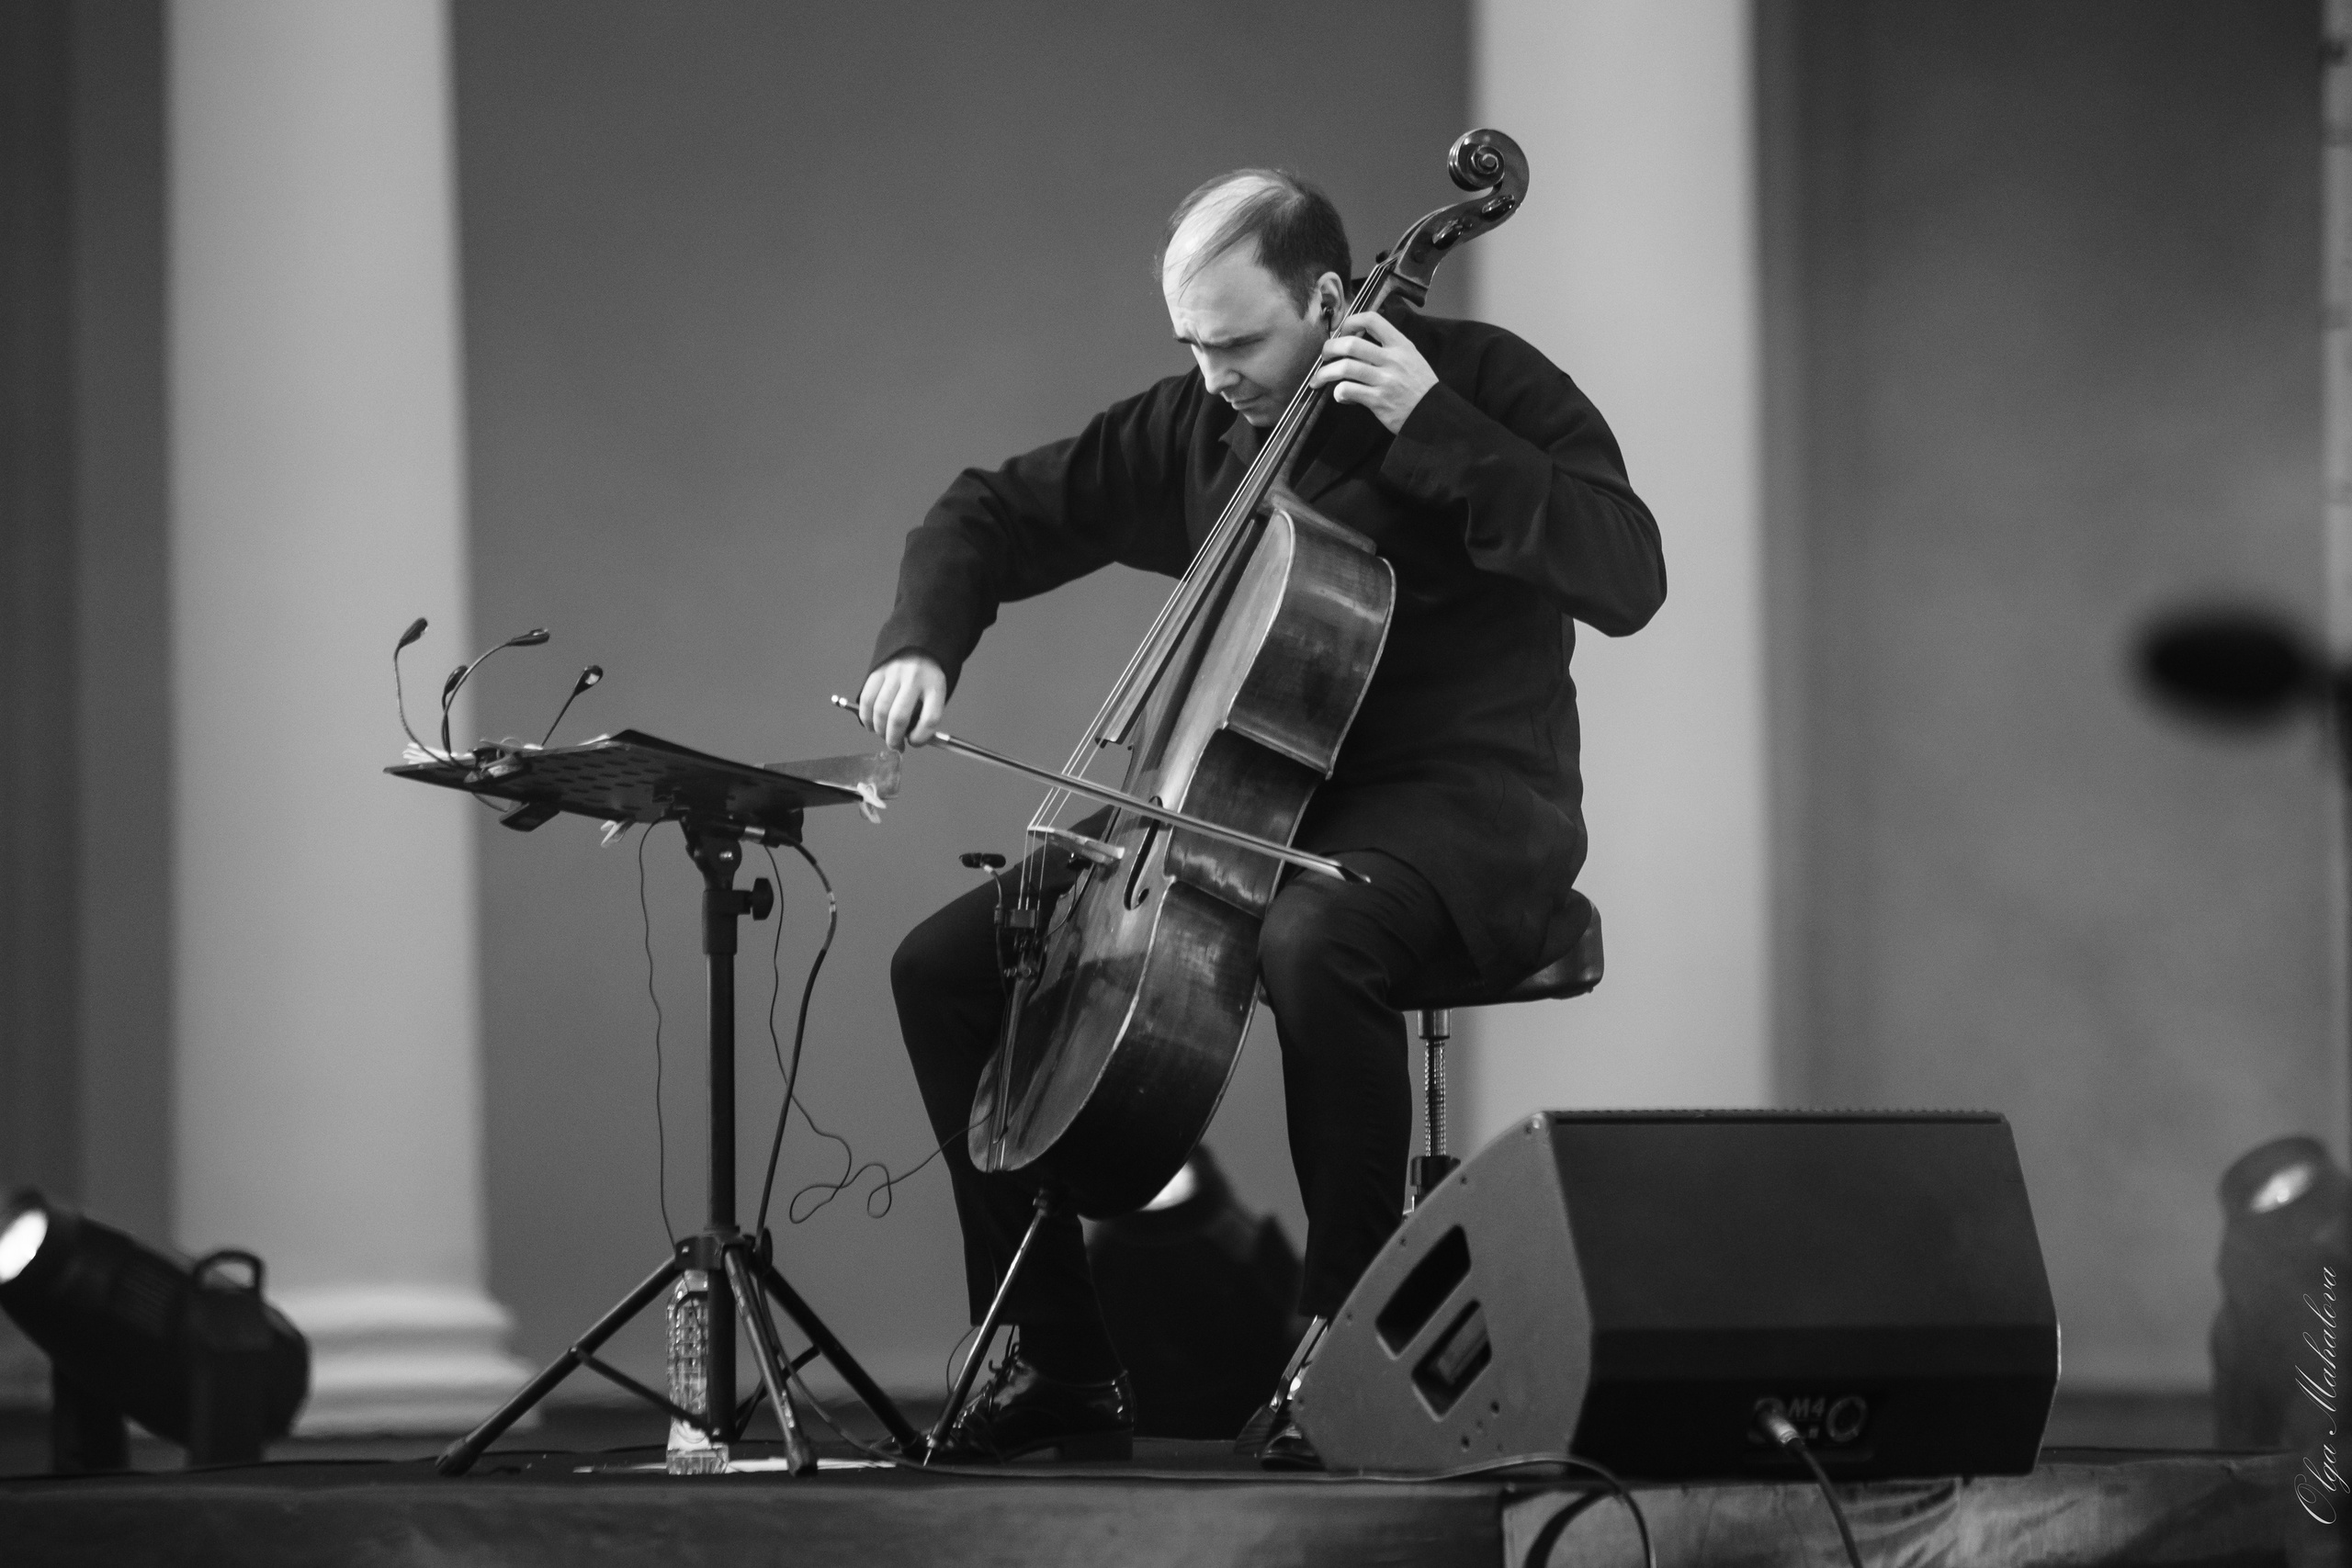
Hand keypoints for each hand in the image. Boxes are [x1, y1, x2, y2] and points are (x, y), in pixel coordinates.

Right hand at [857, 654, 946, 749]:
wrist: (920, 646)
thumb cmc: (928, 680)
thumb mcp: (936, 694)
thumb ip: (924, 716)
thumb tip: (907, 740)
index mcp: (935, 685)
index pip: (930, 719)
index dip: (921, 738)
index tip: (914, 742)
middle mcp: (915, 677)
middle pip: (899, 717)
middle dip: (894, 739)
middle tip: (895, 746)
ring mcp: (895, 672)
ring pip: (880, 710)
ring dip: (879, 730)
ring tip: (883, 734)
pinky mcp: (878, 670)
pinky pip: (867, 699)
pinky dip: (866, 717)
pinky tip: (871, 724)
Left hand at [1309, 311, 1437, 433]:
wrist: (1435, 414)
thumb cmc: (1420, 387)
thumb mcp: (1411, 358)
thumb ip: (1388, 349)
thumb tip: (1356, 344)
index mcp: (1400, 345)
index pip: (1372, 320)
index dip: (1351, 322)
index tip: (1343, 331)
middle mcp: (1392, 359)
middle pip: (1350, 344)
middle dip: (1329, 348)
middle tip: (1324, 356)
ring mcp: (1385, 380)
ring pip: (1344, 368)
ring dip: (1325, 373)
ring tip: (1319, 379)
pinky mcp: (1378, 401)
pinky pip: (1348, 391)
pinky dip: (1338, 393)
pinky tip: (1340, 395)